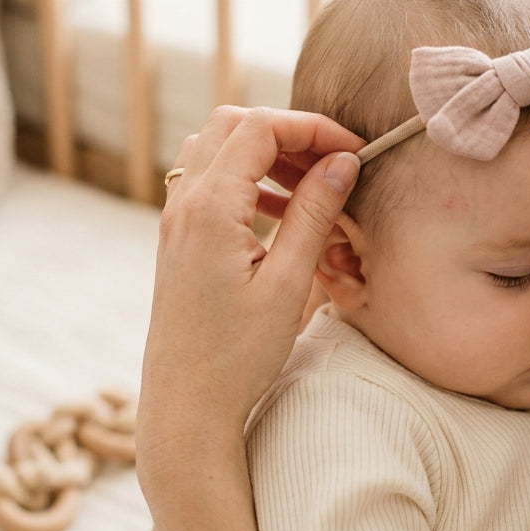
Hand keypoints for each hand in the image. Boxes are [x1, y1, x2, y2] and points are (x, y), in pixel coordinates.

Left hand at [136, 106, 362, 503]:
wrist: (185, 406)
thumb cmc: (237, 356)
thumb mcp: (288, 285)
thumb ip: (314, 215)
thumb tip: (342, 162)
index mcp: (209, 208)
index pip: (260, 128)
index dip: (312, 128)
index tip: (353, 152)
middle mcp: (184, 203)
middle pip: (234, 124)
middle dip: (288, 132)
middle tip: (333, 161)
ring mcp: (176, 220)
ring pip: (218, 148)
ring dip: (266, 154)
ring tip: (313, 186)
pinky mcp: (179, 239)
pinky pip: (210, 182)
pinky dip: (248, 180)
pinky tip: (285, 215)